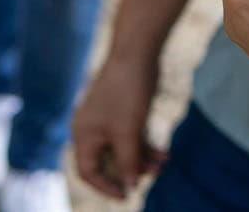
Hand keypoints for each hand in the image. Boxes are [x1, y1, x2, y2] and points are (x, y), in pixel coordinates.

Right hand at [72, 57, 164, 198]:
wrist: (137, 52)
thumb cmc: (127, 91)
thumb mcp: (128, 132)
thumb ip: (128, 161)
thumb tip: (130, 187)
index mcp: (84, 134)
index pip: (88, 171)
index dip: (106, 186)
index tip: (127, 196)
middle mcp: (92, 128)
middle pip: (107, 161)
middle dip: (130, 170)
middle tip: (153, 175)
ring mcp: (107, 118)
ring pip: (123, 148)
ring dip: (142, 158)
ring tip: (164, 164)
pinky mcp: (122, 109)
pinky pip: (130, 135)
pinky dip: (145, 144)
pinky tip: (164, 153)